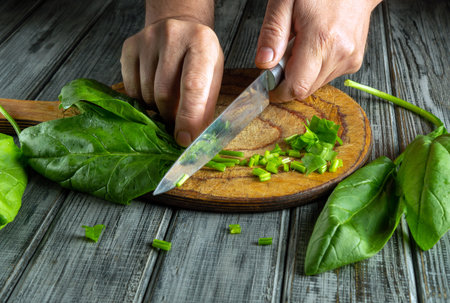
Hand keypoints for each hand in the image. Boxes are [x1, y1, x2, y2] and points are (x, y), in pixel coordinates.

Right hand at [121, 18, 223, 145]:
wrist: (179, 27)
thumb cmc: (198, 60)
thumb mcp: (212, 78)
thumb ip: (204, 109)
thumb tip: (190, 141)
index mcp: (202, 43)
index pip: (193, 86)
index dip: (188, 118)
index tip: (184, 139)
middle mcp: (173, 35)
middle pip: (164, 94)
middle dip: (170, 116)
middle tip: (176, 122)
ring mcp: (148, 39)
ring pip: (145, 93)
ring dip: (155, 108)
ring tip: (166, 102)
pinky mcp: (130, 46)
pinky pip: (130, 88)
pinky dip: (141, 99)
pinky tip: (152, 91)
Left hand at [255, 0, 380, 101]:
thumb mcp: (285, 1)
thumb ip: (273, 33)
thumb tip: (264, 64)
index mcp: (321, 39)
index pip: (297, 87)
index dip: (279, 90)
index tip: (268, 83)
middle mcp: (339, 53)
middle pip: (305, 89)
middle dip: (288, 79)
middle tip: (284, 54)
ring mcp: (349, 59)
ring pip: (315, 85)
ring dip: (302, 73)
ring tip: (301, 46)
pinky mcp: (353, 62)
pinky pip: (326, 77)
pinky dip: (314, 69)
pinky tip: (315, 47)